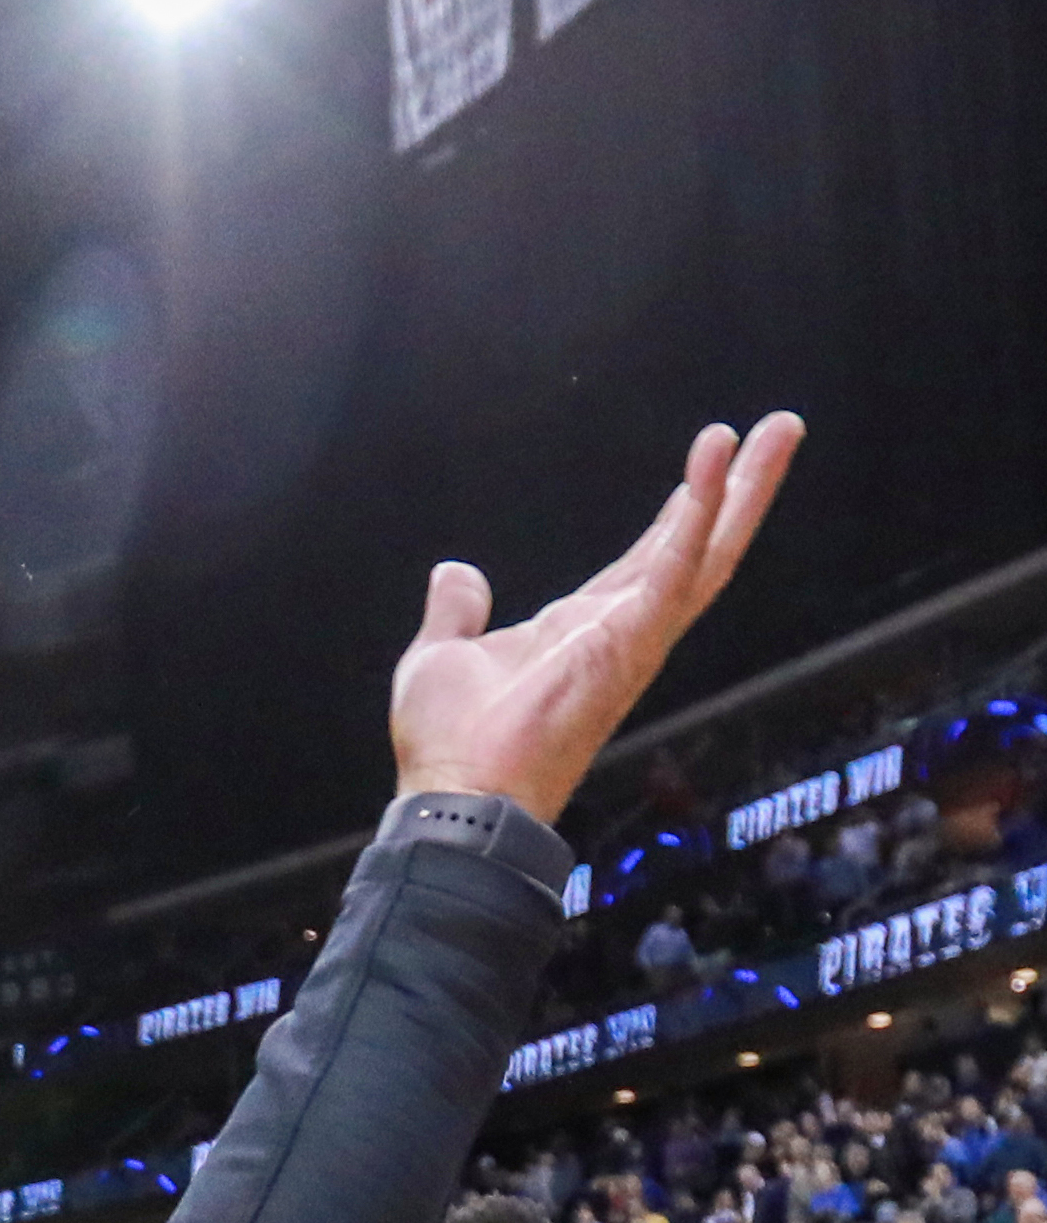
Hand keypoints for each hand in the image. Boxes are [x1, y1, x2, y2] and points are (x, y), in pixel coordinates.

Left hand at [389, 416, 804, 831]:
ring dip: (745, 488)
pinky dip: (696, 510)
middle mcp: (624, 630)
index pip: (651, 558)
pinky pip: (675, 563)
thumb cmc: (451, 746)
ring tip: (779, 428)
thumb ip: (456, 612)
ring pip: (709, 550)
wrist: (455, 794)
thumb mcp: (443, 656)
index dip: (683, 511)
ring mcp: (636, 635)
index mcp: (585, 629)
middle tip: (779, 429)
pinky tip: (714, 457)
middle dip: (741, 488)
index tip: (711, 463)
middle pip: (699, 545)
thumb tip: (454, 574)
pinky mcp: (633, 639)